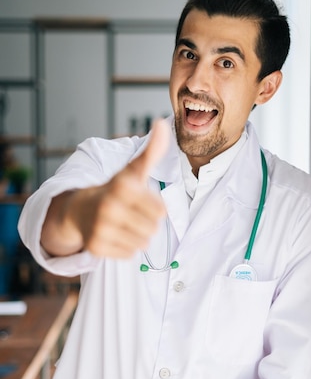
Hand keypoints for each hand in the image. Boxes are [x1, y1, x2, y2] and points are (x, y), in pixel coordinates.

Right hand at [41, 118, 169, 257]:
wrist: (80, 209)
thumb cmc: (115, 190)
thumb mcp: (133, 170)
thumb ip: (152, 150)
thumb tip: (162, 123)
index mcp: (123, 187)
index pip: (161, 211)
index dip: (153, 206)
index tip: (138, 200)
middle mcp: (109, 207)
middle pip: (153, 229)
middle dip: (146, 222)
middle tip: (130, 214)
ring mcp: (101, 229)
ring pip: (142, 243)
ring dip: (137, 236)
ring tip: (123, 224)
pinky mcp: (96, 248)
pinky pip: (129, 254)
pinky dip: (126, 247)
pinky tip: (114, 235)